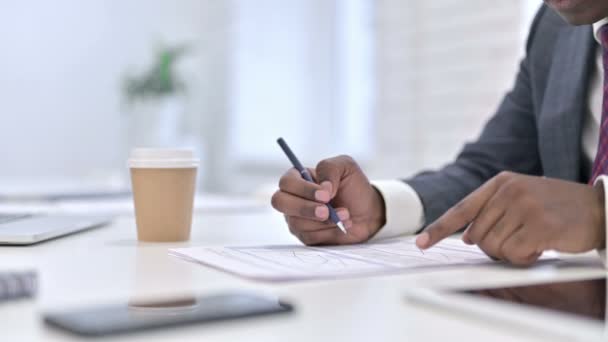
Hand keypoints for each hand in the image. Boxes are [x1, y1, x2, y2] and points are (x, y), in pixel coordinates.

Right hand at [271, 155, 385, 244]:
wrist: (368, 212)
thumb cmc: (353, 187)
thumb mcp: (346, 167)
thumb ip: (330, 169)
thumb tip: (322, 188)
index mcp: (298, 178)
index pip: (286, 182)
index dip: (303, 189)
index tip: (325, 195)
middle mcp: (293, 198)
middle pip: (280, 202)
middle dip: (305, 208)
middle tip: (326, 211)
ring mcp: (297, 218)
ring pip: (297, 223)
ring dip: (325, 221)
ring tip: (346, 214)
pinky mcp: (306, 235)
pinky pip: (309, 237)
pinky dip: (329, 231)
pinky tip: (343, 225)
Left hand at [415, 171, 605, 265]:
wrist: (598, 207)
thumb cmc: (555, 206)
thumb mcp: (520, 197)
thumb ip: (491, 211)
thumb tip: (465, 237)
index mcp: (500, 182)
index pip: (461, 209)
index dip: (438, 228)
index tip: (421, 243)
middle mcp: (508, 191)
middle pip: (475, 236)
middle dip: (492, 246)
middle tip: (517, 240)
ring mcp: (524, 207)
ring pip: (492, 247)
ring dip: (511, 253)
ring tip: (531, 240)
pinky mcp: (540, 225)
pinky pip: (513, 255)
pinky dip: (524, 258)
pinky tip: (540, 247)